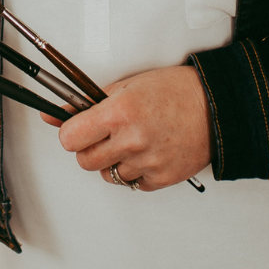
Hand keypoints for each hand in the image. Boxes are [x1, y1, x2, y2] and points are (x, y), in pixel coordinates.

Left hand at [41, 66, 211, 190]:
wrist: (213, 107)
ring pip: (107, 174)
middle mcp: (131, 140)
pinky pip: (131, 183)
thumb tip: (54, 115)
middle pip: (84, 160)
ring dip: (112, 160)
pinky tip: (145, 151)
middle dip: (88, 147)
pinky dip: (133, 171)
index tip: (76, 128)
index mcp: (119, 113)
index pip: (70, 138)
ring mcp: (146, 163)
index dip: (70, 132)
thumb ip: (86, 102)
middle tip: (102, 134)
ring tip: (130, 139)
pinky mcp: (160, 180)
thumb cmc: (173, 90)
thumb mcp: (125, 85)